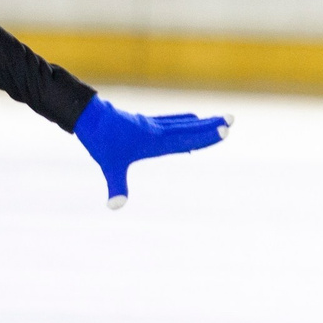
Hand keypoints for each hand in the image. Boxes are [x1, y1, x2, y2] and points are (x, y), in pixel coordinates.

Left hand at [73, 95, 229, 208]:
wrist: (90, 116)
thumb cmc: (101, 141)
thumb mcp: (109, 165)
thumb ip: (115, 186)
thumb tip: (115, 206)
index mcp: (154, 140)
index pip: (186, 139)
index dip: (205, 136)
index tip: (223, 129)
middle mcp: (158, 131)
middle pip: (189, 128)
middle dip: (210, 125)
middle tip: (232, 119)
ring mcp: (153, 125)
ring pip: (183, 123)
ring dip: (202, 122)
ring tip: (219, 119)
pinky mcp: (147, 123)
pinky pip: (173, 122)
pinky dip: (186, 122)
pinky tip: (192, 120)